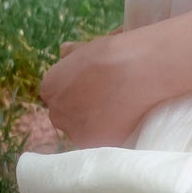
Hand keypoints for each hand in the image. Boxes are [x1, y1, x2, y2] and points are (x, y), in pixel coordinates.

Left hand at [37, 31, 156, 148]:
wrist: (142, 73)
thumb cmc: (116, 54)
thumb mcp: (89, 48)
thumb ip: (73, 55)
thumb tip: (65, 50)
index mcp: (50, 86)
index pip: (55, 94)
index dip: (73, 90)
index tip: (91, 87)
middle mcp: (56, 111)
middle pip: (64, 114)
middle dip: (78, 109)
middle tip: (103, 100)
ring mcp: (74, 130)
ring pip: (80, 130)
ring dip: (92, 124)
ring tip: (116, 110)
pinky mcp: (96, 144)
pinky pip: (98, 141)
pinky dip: (108, 133)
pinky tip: (123, 120)